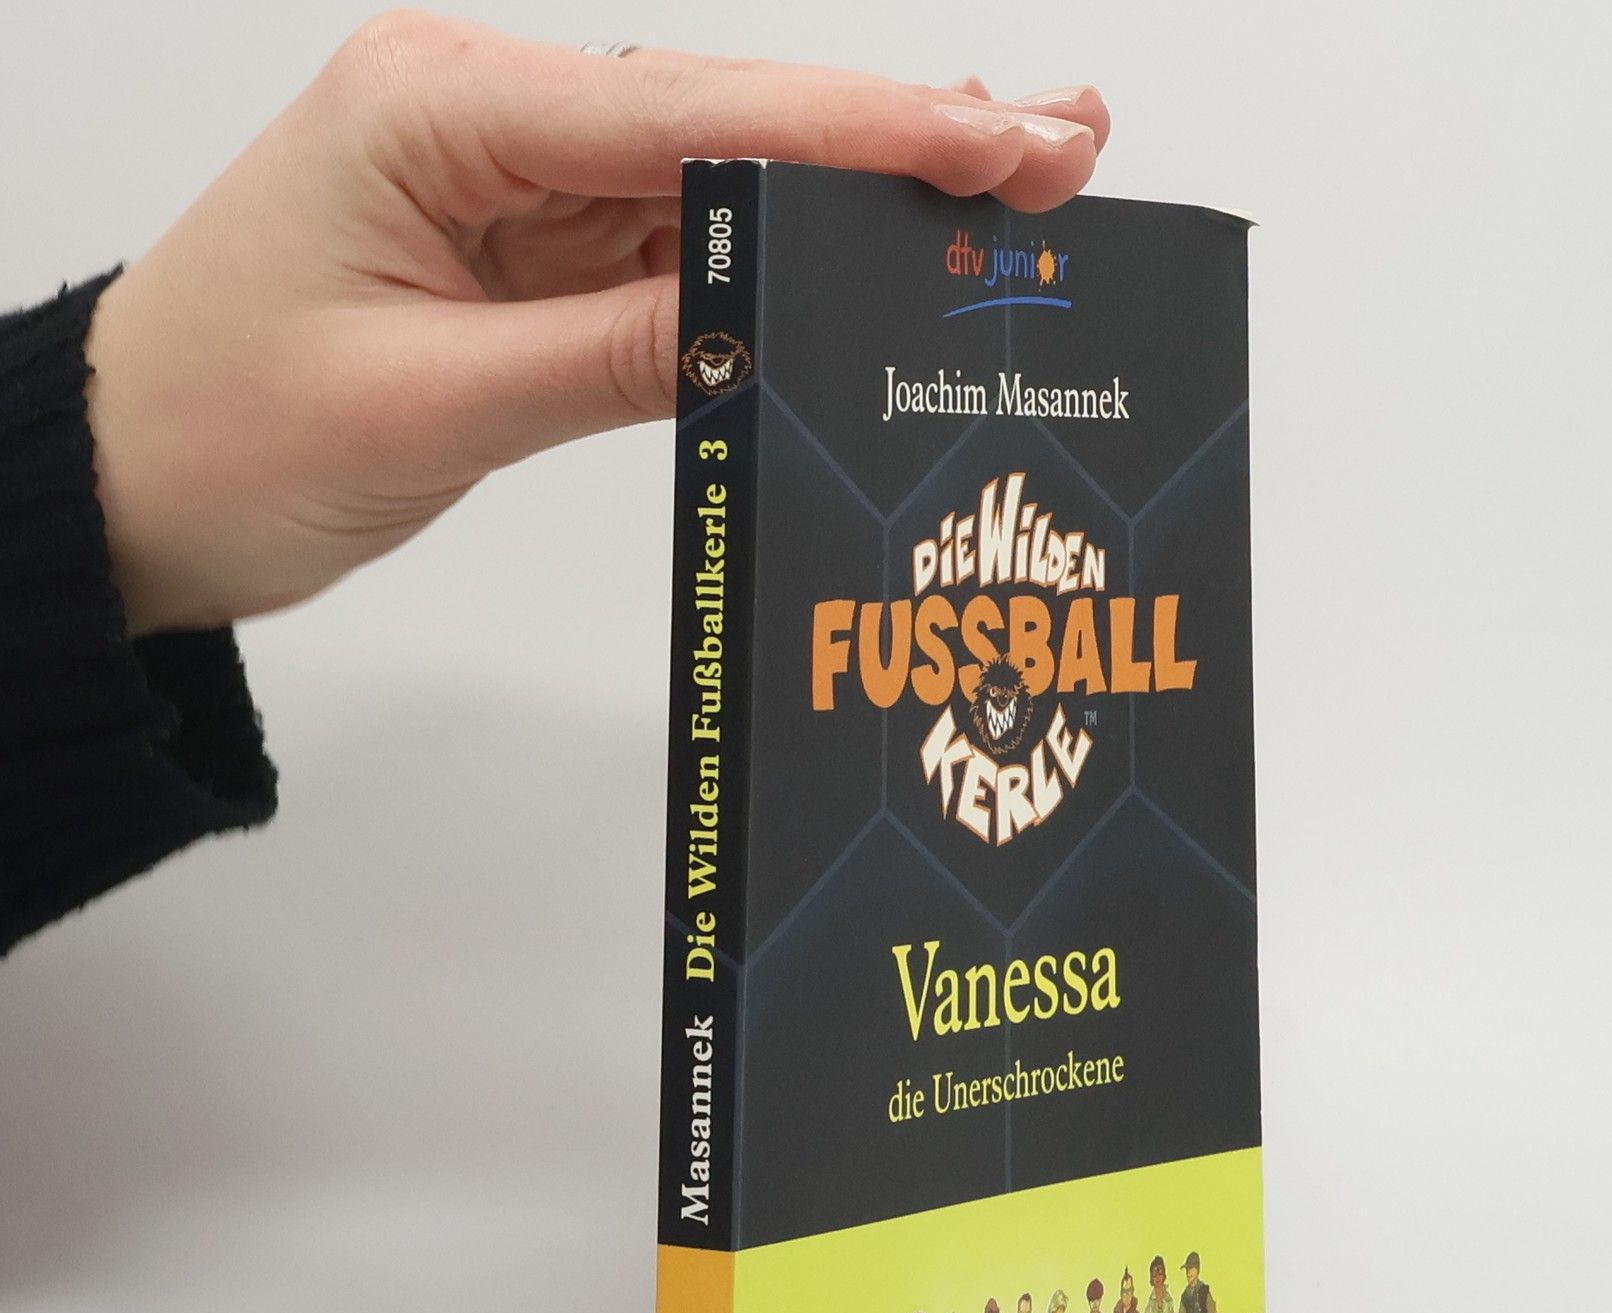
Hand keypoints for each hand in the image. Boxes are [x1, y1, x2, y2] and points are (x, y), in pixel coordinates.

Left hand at [84, 14, 1108, 634]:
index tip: (998, 143)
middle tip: (1061, 146)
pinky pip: (679, 252)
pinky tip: (877, 261)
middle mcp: (494, 119)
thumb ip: (612, 353)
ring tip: (1010, 195)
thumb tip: (773, 323)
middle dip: (899, 138)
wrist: (127, 482)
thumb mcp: (431, 402)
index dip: (862, 130)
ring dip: (857, 199)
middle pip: (732, 122)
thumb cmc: (223, 428)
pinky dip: (780, 264)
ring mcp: (518, 186)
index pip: (695, 113)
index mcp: (446, 107)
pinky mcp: (533, 255)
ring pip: (723, 184)